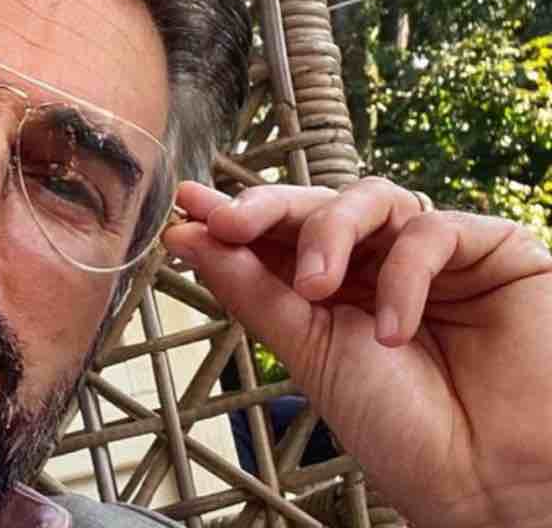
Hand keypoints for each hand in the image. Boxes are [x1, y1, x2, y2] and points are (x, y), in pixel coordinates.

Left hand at [162, 178, 551, 527]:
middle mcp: (381, 265)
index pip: (279, 236)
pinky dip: (404, 275)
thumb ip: (251, 288)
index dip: (235, 216)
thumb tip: (187, 235)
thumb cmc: (402, 428)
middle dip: (267, 209)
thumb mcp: (308, 351)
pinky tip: (394, 330)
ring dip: (327, 233)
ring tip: (313, 286)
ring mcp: (436, 256)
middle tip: (229, 222)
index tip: (188, 206)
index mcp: (335, 290)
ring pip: (371, 199)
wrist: (485, 481)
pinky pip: (431, 231)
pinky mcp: (492, 252)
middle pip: (319, 205)